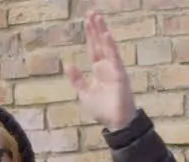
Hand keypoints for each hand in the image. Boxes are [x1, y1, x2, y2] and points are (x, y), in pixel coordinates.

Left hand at [65, 11, 137, 131]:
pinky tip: (106, 34)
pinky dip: (111, 46)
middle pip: (100, 43)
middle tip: (92, 12)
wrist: (116, 122)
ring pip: (107, 46)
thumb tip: (69, 64)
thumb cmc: (103, 109)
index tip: (87, 21)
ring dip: (102, 32)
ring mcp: (114, 69)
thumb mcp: (85, 93)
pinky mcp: (120, 74)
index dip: (90, 35)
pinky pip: (115, 58)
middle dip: (96, 28)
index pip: (93, 48)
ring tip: (98, 17)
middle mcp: (107, 66)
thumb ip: (77, 79)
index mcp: (99, 70)